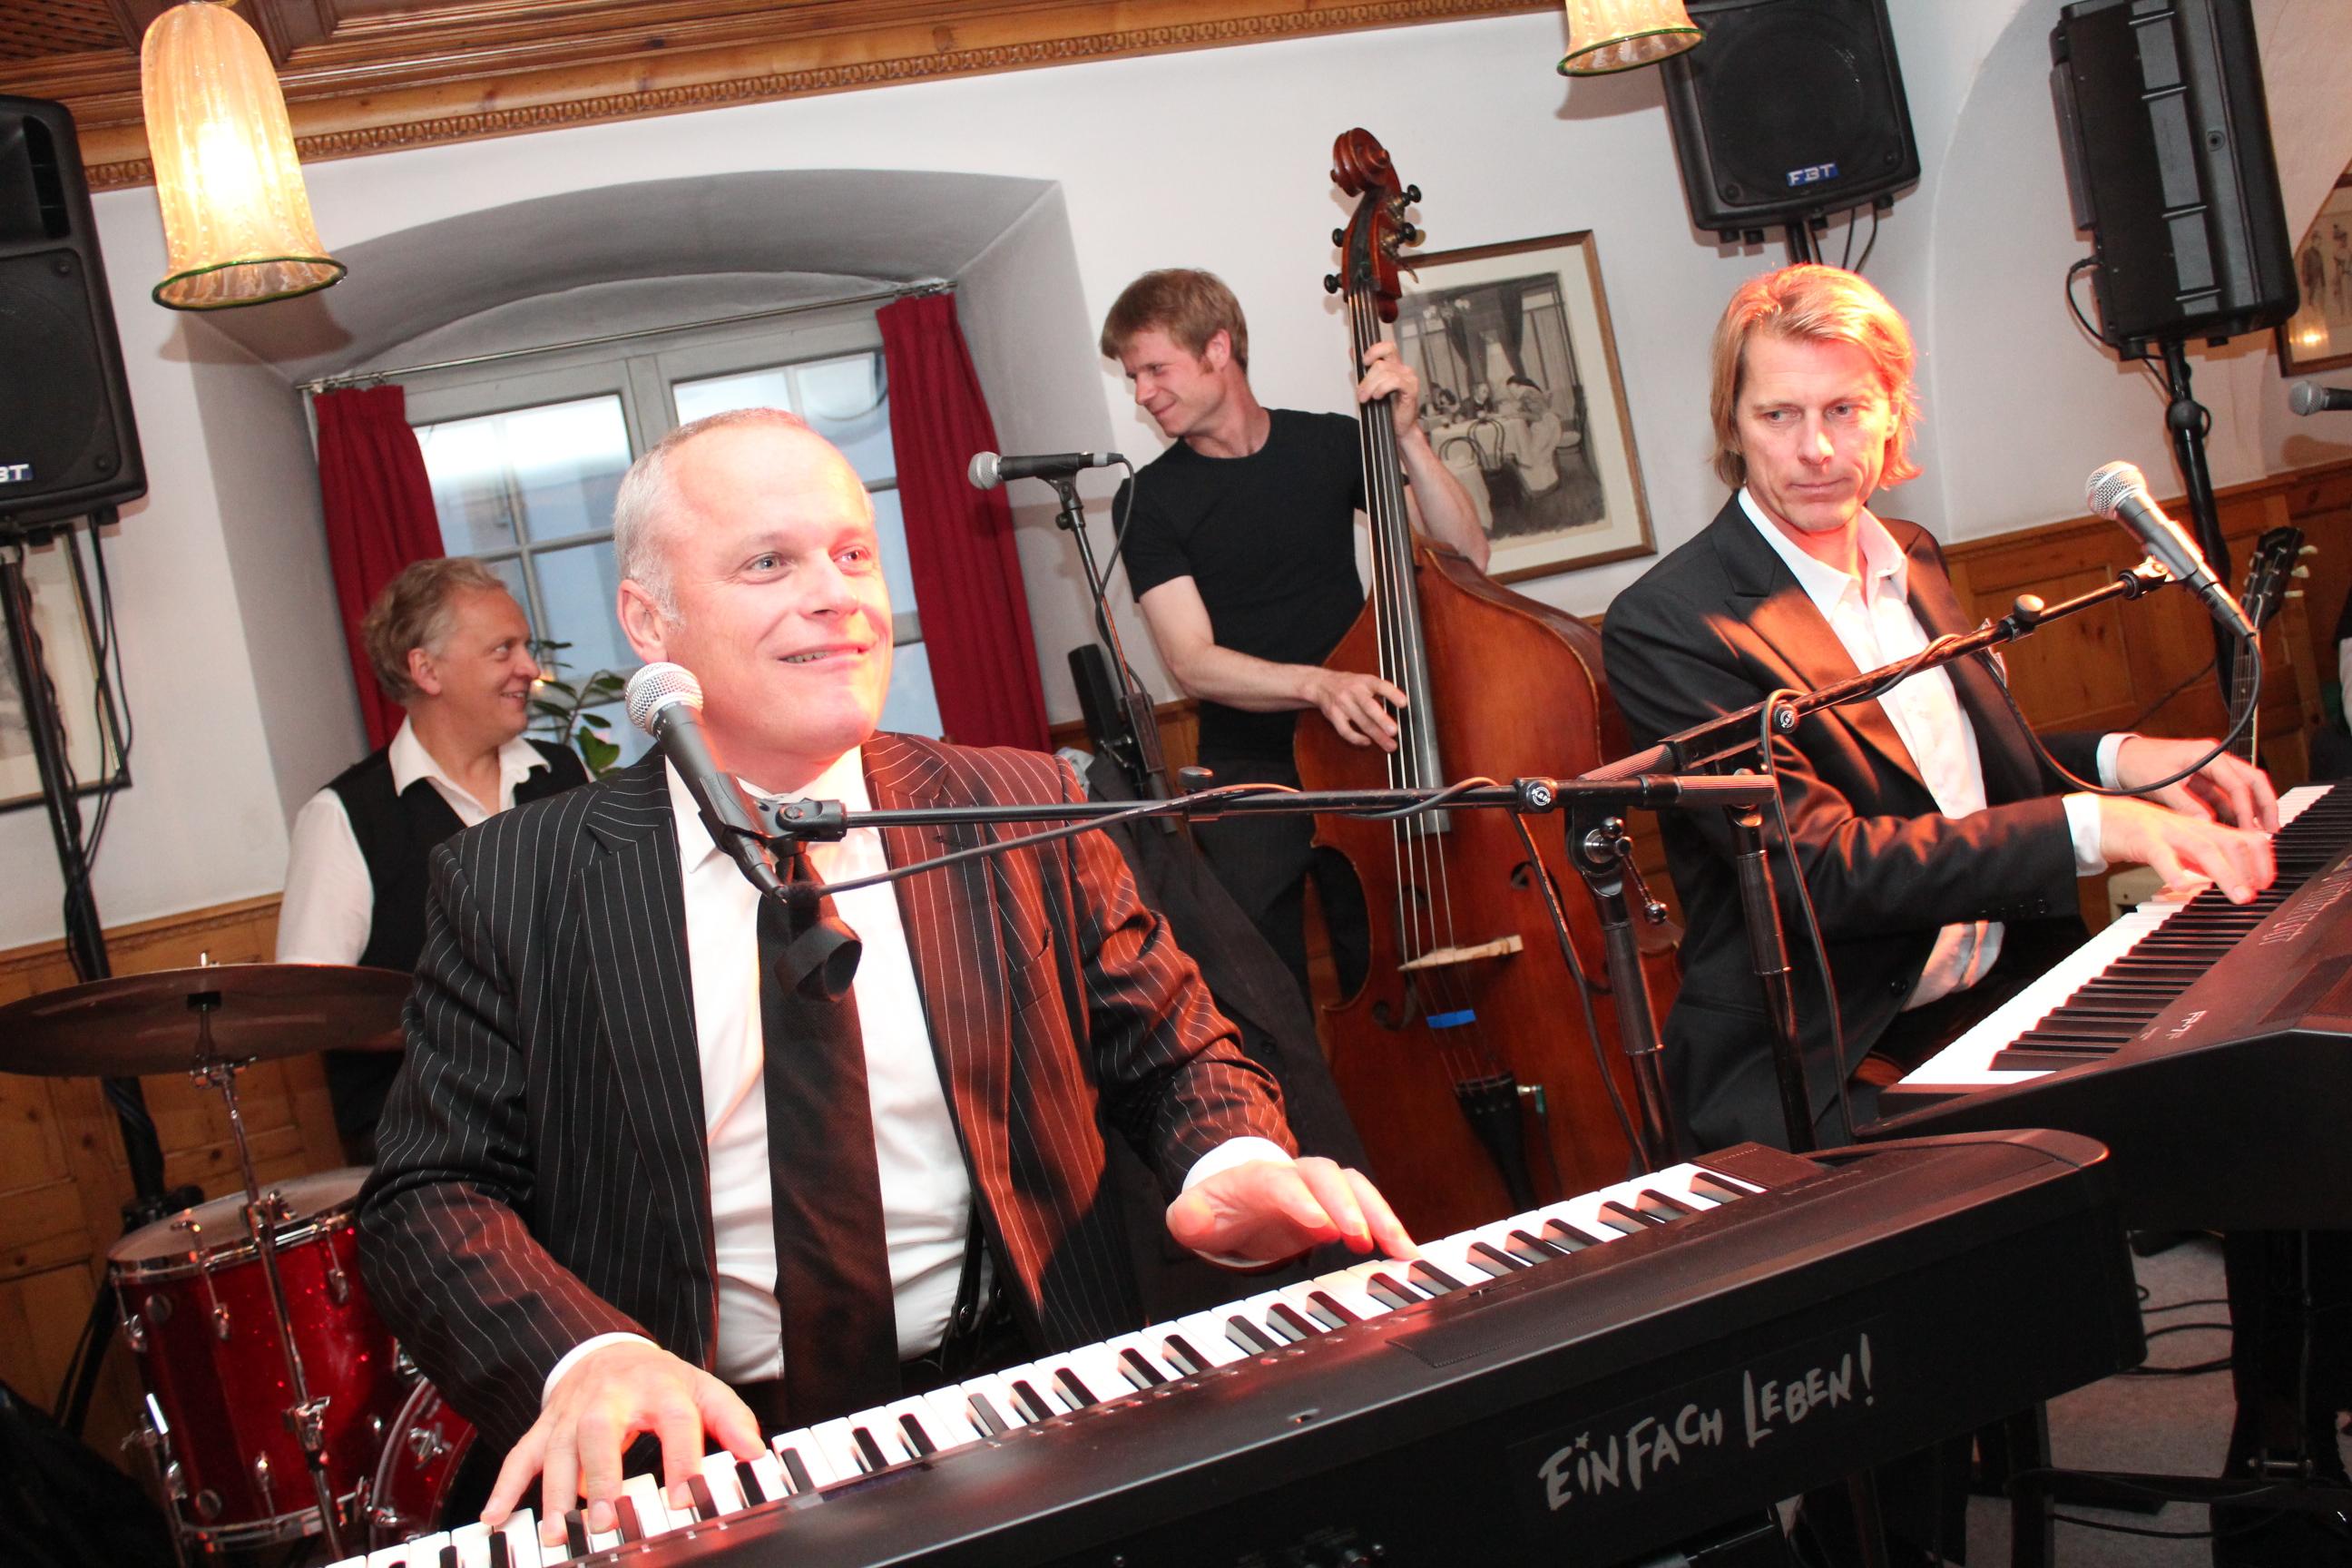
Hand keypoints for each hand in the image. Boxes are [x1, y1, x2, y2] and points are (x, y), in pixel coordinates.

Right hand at [482, 1340, 763, 1540]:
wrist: (608, 1352)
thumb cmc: (661, 1382)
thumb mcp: (702, 1390)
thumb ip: (731, 1419)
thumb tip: (755, 1454)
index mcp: (658, 1388)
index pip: (674, 1421)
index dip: (682, 1460)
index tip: (685, 1501)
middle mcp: (609, 1399)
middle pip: (601, 1433)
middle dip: (602, 1479)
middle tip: (608, 1522)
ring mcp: (572, 1414)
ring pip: (559, 1451)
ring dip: (555, 1494)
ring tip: (559, 1534)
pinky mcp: (545, 1429)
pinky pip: (520, 1457)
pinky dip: (505, 1487)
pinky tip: (494, 1517)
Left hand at [1166, 1156, 1417, 1265]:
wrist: (1236, 1199)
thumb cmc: (1218, 1209)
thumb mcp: (1194, 1216)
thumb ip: (1189, 1218)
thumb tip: (1193, 1220)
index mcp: (1258, 1178)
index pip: (1282, 1182)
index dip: (1304, 1202)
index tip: (1323, 1227)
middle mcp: (1296, 1175)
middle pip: (1327, 1178)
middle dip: (1347, 1205)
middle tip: (1362, 1238)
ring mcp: (1321, 1189)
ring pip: (1357, 1188)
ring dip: (1380, 1216)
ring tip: (1399, 1250)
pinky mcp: (1340, 1206)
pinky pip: (1371, 1209)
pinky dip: (1390, 1228)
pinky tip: (1407, 1255)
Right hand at [1303, 667, 1405, 749]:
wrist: (1321, 683)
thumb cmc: (1349, 684)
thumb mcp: (1365, 681)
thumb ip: (1381, 692)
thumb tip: (1401, 710)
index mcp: (1365, 681)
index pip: (1380, 685)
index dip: (1392, 694)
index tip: (1404, 703)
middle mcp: (1354, 691)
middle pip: (1369, 707)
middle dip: (1382, 720)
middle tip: (1394, 731)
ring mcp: (1343, 704)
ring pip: (1361, 722)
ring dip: (1377, 735)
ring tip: (1390, 745)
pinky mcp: (1334, 715)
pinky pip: (1345, 730)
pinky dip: (1357, 738)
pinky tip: (1368, 742)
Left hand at [1356, 339, 1424, 438]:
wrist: (1397, 428)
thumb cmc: (1386, 409)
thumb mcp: (1368, 386)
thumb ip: (1360, 369)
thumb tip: (1352, 352)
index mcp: (1393, 366)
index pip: (1387, 347)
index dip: (1375, 350)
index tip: (1364, 361)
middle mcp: (1402, 369)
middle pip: (1380, 363)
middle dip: (1366, 380)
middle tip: (1360, 393)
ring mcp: (1408, 377)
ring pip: (1385, 373)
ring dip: (1371, 387)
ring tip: (1366, 398)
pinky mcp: (1411, 388)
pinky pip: (1394, 381)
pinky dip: (1382, 389)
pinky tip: (1378, 397)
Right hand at [2096, 795, 2275, 903]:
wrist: (2104, 818)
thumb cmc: (2143, 833)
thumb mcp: (2182, 845)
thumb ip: (2205, 860)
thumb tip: (2231, 878)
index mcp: (2203, 829)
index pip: (2244, 839)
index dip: (2261, 861)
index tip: (2265, 883)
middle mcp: (2191, 828)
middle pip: (2230, 843)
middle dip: (2248, 870)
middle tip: (2254, 895)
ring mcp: (2169, 832)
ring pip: (2204, 848)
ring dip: (2226, 873)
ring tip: (2237, 896)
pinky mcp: (2144, 840)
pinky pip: (2162, 854)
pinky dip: (2175, 871)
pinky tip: (2183, 886)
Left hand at [2112, 735, 2279, 830]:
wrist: (2120, 757)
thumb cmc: (2138, 764)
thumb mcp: (2161, 786)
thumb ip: (2185, 805)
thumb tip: (2208, 825)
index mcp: (2208, 755)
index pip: (2238, 783)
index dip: (2247, 808)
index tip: (2251, 829)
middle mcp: (2215, 759)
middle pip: (2252, 781)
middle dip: (2265, 805)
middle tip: (2272, 830)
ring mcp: (2210, 770)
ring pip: (2242, 790)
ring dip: (2251, 810)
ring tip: (2258, 835)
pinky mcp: (2203, 781)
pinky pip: (2225, 797)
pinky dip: (2233, 812)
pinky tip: (2237, 831)